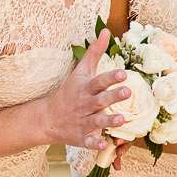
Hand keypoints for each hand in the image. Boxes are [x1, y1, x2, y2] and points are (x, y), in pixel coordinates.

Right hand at [43, 29, 130, 147]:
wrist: (48, 117)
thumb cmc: (70, 91)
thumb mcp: (81, 71)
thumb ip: (95, 52)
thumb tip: (107, 31)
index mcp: (86, 88)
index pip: (99, 81)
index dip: (111, 77)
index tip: (123, 73)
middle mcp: (85, 104)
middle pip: (100, 100)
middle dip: (113, 96)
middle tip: (128, 92)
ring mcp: (82, 120)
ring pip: (96, 121)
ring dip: (108, 121)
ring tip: (123, 119)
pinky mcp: (81, 136)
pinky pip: (88, 141)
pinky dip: (94, 143)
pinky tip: (103, 145)